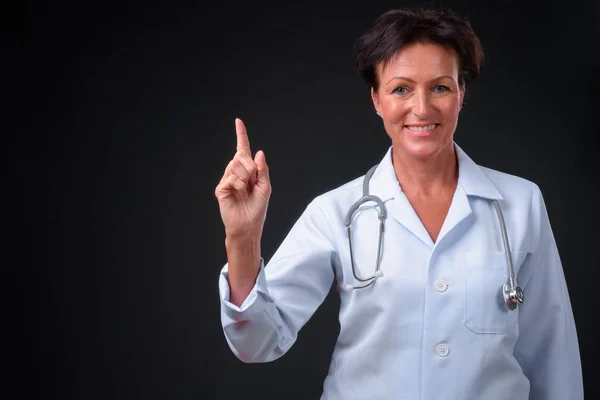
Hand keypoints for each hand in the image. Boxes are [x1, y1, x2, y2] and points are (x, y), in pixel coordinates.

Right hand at [215, 118, 270, 239]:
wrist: (248, 225)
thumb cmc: (257, 209)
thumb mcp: (265, 187)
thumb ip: (262, 169)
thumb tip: (258, 152)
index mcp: (247, 171)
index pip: (243, 150)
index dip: (241, 135)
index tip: (238, 121)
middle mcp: (236, 172)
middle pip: (242, 157)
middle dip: (251, 168)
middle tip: (252, 183)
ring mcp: (227, 180)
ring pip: (236, 166)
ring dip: (246, 179)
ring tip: (245, 192)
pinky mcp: (221, 188)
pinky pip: (232, 178)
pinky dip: (239, 185)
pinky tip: (238, 194)